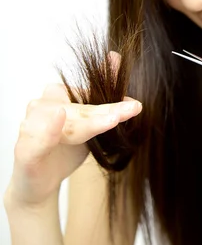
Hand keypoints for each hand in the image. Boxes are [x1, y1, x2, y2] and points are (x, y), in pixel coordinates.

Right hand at [4, 52, 141, 209]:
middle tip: (127, 112)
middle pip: (78, 107)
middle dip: (104, 112)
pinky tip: (59, 117)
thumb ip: (102, 98)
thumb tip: (116, 60)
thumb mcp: (90, 123)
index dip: (110, 95)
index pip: (87, 93)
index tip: (133, 100)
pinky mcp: (24, 150)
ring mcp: (30, 126)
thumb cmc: (65, 150)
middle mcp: (42, 107)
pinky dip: (47, 129)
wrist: (41, 184)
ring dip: (86, 121)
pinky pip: (34, 138)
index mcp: (57, 97)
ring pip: (60, 118)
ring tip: (111, 121)